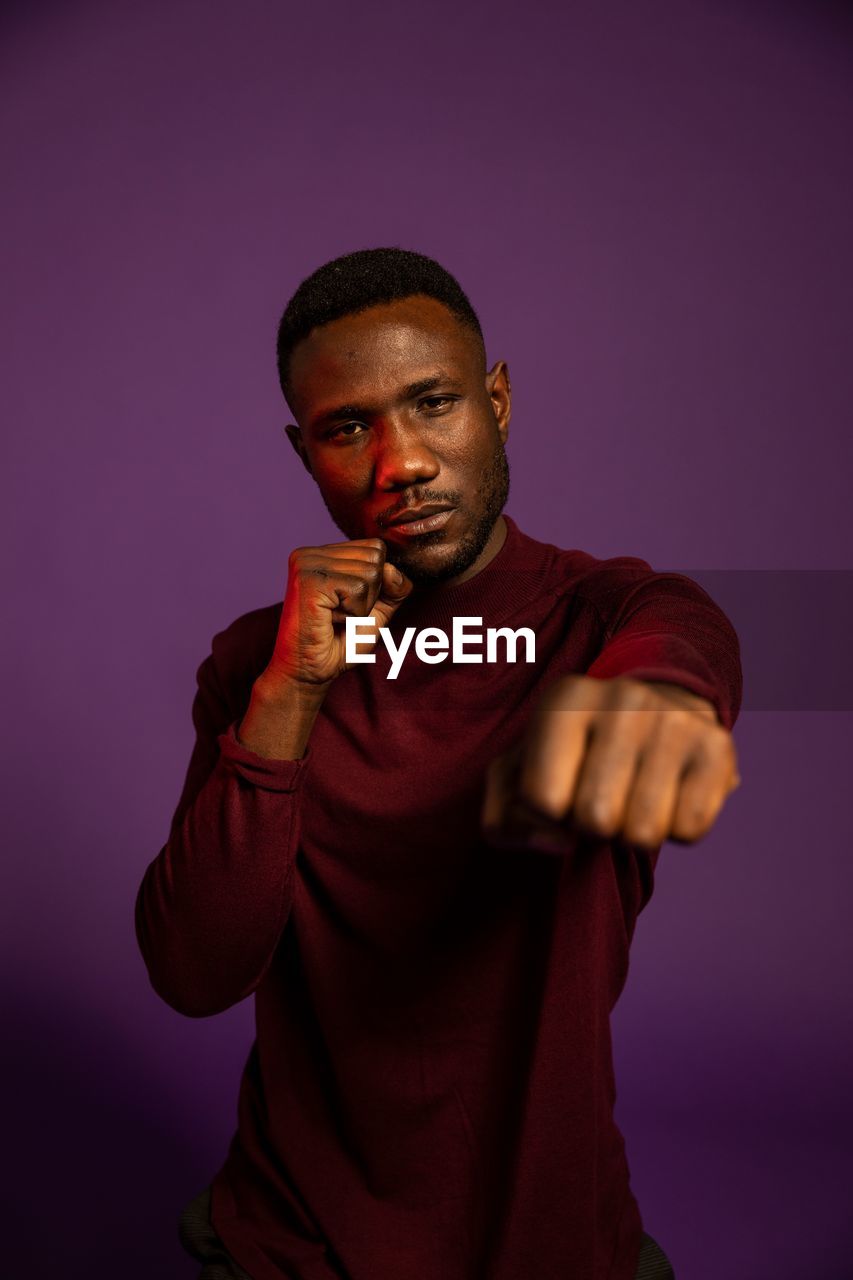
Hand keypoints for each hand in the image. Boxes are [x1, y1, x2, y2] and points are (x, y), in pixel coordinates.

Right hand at [263, 539, 413, 687]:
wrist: (308, 673)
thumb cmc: (338, 644)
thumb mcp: (377, 611)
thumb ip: (394, 588)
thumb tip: (393, 570)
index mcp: (322, 553)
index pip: (375, 548)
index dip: (376, 584)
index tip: (347, 605)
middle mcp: (311, 553)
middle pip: (376, 557)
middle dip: (370, 595)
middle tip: (340, 614)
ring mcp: (307, 563)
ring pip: (371, 573)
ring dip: (360, 606)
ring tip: (333, 618)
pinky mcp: (309, 580)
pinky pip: (359, 589)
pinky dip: (353, 613)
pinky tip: (329, 621)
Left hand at [482, 675, 740, 850]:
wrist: (658, 711)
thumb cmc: (575, 756)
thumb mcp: (518, 776)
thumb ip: (505, 820)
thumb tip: (558, 843)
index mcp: (564, 699)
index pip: (541, 798)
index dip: (547, 814)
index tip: (562, 789)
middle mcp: (621, 698)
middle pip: (592, 820)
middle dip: (592, 826)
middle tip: (603, 795)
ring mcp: (673, 719)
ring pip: (641, 834)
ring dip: (632, 832)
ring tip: (633, 796)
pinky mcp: (717, 747)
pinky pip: (689, 830)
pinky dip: (675, 828)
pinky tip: (669, 795)